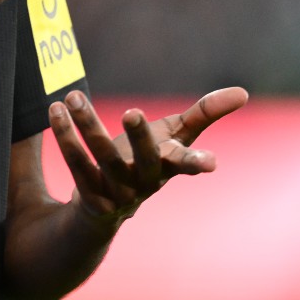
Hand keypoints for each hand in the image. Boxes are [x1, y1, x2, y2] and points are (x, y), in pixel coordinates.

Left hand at [49, 87, 249, 230]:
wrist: (107, 206)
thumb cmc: (148, 160)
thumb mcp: (176, 136)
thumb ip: (205, 114)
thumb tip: (244, 92)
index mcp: (169, 166)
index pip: (186, 163)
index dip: (197, 163)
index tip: (211, 163)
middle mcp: (146, 182)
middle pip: (146, 161)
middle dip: (140, 138)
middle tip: (132, 111)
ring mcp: (118, 192)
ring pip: (102, 159)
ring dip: (86, 126)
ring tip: (73, 96)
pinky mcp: (90, 195)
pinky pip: (76, 166)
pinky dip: (65, 137)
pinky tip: (55, 111)